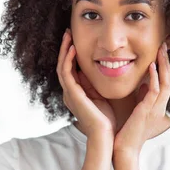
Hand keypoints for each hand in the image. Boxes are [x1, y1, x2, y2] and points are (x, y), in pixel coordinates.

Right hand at [57, 28, 115, 145]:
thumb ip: (98, 85)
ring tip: (68, 35)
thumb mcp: (102, 97)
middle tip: (68, 32)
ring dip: (64, 50)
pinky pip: (66, 73)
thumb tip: (106, 69)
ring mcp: (69, 94)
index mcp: (76, 93)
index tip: (76, 39)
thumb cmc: (107, 120)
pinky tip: (73, 48)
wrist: (105, 136)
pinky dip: (68, 60)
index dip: (71, 54)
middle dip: (65, 48)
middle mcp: (69, 93)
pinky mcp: (72, 95)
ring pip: (62, 66)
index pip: (70, 69)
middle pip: (63, 65)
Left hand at [113, 42, 169, 157]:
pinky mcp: (147, 112)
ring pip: (165, 83)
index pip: (165, 81)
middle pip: (169, 78)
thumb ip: (143, 99)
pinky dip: (154, 78)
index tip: (162, 51)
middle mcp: (160, 106)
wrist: (124, 150)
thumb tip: (144, 86)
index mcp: (157, 105)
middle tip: (165, 44)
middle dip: (167, 61)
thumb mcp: (138, 112)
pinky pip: (155, 92)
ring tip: (161, 50)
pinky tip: (152, 66)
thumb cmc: (128, 132)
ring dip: (164, 65)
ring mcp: (155, 109)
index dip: (165, 66)